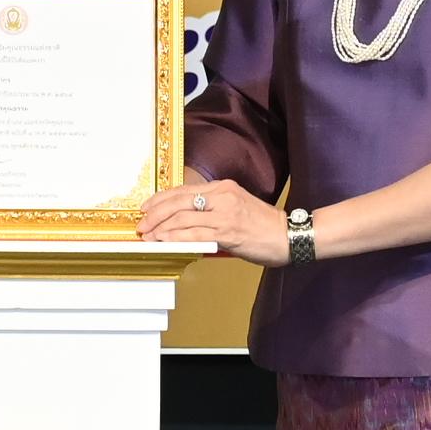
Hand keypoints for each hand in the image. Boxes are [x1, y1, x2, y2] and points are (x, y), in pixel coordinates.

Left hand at [139, 171, 289, 264]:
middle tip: (141, 224)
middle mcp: (222, 196)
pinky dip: (175, 237)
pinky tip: (164, 241)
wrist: (289, 236)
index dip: (161, 199)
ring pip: (182, 218)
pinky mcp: (227, 231)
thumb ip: (212, 211)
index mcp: (223, 187)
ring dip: (161, 228)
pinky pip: (194, 233)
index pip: (183, 190)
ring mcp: (224, 213)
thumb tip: (184, 223)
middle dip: (155, 214)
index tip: (146, 207)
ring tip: (148, 236)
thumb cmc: (264, 226)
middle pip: (178, 201)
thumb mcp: (236, 207)